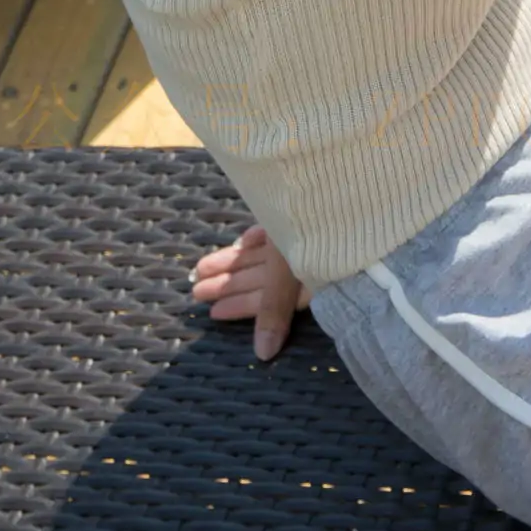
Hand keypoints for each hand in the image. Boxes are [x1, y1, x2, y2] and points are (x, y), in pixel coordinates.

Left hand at [188, 221, 308, 361]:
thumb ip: (273, 309)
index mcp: (311, 275)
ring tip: (202, 269)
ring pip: (265, 256)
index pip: (272, 300)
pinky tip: (241, 243)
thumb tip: (264, 354)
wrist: (333, 176)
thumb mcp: (287, 269)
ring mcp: (307, 234)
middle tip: (197, 291)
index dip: (243, 307)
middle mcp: (311, 259)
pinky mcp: (302, 211)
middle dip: (230, 284)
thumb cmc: (314, 226)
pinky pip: (278, 231)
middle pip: (264, 278)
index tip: (213, 312)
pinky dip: (259, 239)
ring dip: (235, 263)